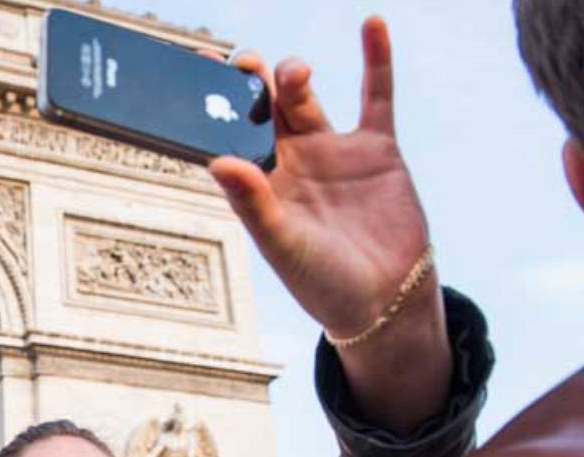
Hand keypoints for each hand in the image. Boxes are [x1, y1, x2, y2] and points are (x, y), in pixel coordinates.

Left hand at [209, 17, 430, 339]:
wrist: (386, 301)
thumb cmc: (322, 283)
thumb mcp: (284, 246)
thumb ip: (253, 205)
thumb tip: (217, 162)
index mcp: (257, 185)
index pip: (226, 136)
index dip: (211, 107)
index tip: (196, 74)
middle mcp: (289, 161)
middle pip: (261, 108)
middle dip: (249, 83)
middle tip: (242, 64)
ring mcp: (331, 151)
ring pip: (305, 98)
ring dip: (294, 76)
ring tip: (294, 72)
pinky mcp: (376, 149)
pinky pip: (376, 96)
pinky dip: (375, 60)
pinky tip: (372, 25)